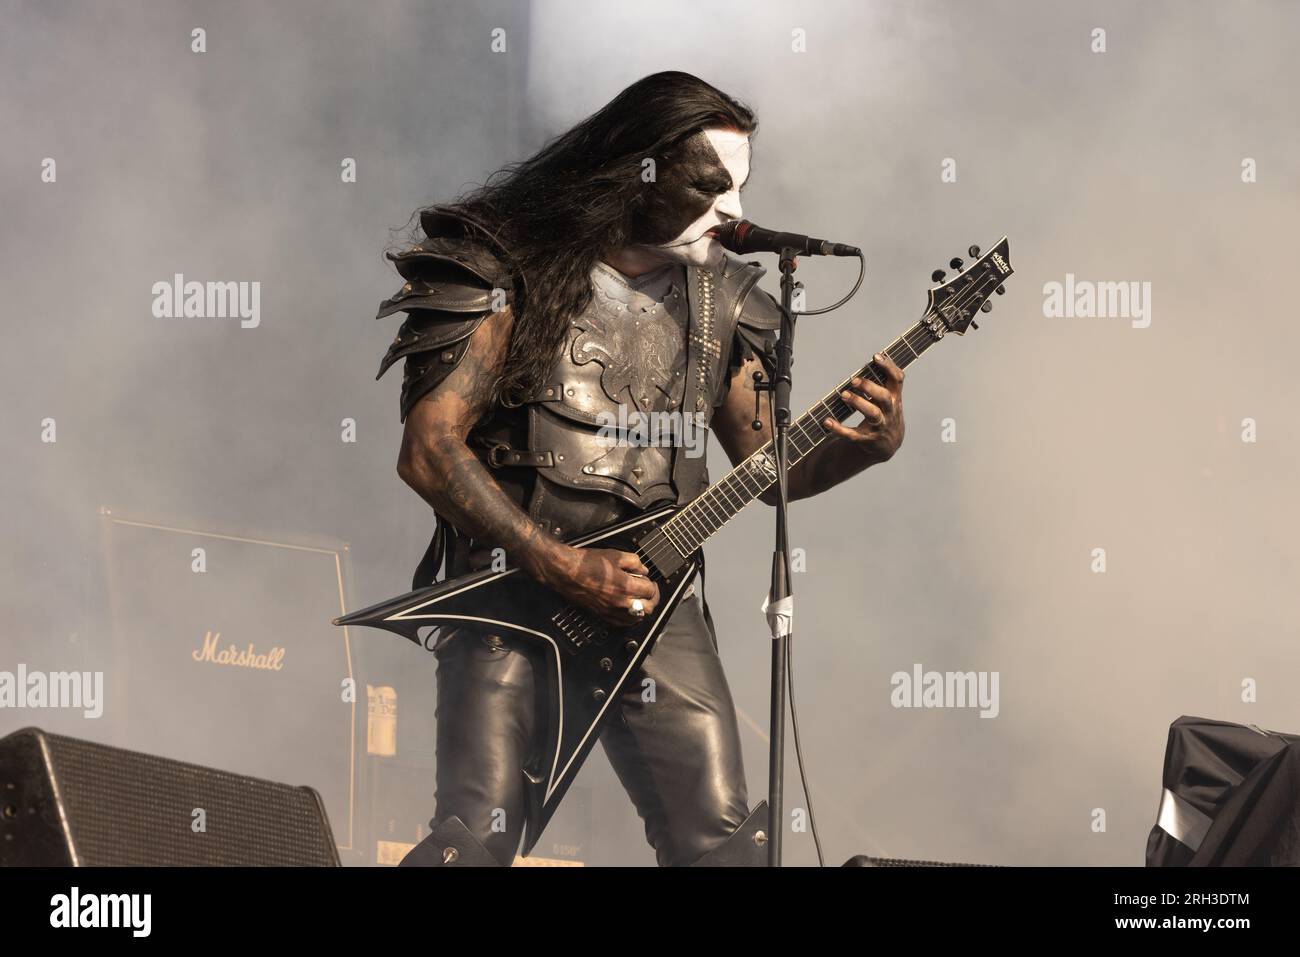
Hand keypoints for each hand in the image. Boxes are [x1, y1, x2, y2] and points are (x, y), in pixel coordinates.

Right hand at [542, 546, 659, 625]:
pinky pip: (621, 623)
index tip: (649, 580)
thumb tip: (642, 569)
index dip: (652, 584)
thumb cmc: (586, 564)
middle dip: (652, 600)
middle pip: (647, 609)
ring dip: (642, 610)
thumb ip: (634, 562)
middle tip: (651, 592)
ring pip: (636, 619)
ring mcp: (611, 611)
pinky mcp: (602, 614)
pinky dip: (629, 618)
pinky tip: (628, 611)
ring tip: (641, 601)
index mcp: (626, 587)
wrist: (566, 572)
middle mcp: (620, 602)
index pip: (649, 591)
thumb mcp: (615, 555)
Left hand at [823, 352, 904, 463]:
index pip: (897, 380)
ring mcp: (879, 426)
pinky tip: (827, 421)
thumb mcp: (889, 399)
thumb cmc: (885, 414)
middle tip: (854, 381)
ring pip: (872, 414)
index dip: (888, 367)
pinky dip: (839, 429)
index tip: (875, 357)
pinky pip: (853, 434)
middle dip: (869, 387)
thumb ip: (882, 382)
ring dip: (858, 403)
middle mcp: (889, 411)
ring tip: (844, 395)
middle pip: (883, 397)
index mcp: (894, 398)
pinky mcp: (867, 439)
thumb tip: (872, 360)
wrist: (888, 446)